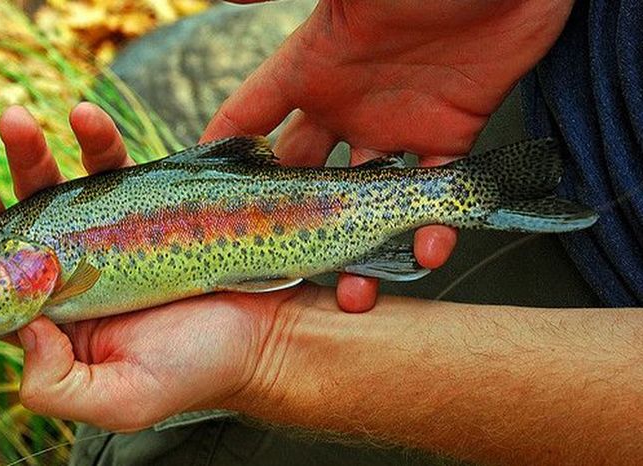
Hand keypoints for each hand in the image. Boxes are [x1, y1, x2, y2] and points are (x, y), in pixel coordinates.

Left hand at [0, 104, 284, 428]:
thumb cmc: (193, 371)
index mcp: (46, 321)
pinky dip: (96, 137)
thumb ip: (57, 385)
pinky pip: (110, 165)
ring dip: (26, 150)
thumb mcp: (120, 401)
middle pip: (2, 226)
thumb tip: (24, 328)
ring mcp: (100, 237)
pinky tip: (85, 115)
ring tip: (14, 119)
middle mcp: (64, 275)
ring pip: (49, 187)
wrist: (262, 335)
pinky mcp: (138, 207)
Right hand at [203, 0, 574, 311]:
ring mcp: (398, 122)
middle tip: (283, 266)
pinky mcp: (453, 132)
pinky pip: (437, 192)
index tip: (202, 206)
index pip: (249, 118)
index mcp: (311, 68)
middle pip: (303, 176)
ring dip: (360, 246)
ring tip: (354, 289)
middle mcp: (347, 103)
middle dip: (290, 224)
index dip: (220, 156)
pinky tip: (427, 248)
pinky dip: (433, 225)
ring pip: (368, 199)